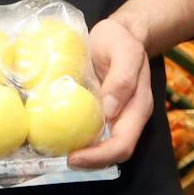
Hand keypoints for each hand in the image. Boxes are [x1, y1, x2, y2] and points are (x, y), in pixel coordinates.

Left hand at [68, 17, 155, 169]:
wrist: (120, 32)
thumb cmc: (122, 39)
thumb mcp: (125, 50)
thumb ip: (122, 78)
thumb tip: (110, 110)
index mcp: (137, 108)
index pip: (123, 145)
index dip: (100, 157)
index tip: (75, 157)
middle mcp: (126, 117)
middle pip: (112, 153)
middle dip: (89, 162)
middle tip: (61, 158)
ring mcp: (114, 116)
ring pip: (101, 146)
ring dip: (82, 154)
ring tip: (56, 151)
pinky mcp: (100, 110)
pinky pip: (90, 131)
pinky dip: (76, 137)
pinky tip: (57, 134)